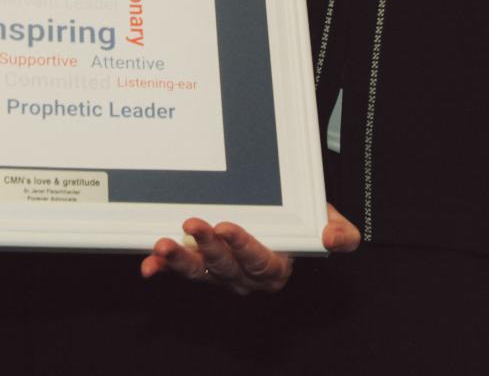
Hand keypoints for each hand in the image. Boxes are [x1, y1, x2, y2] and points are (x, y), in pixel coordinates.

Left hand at [139, 204, 358, 295]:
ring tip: (163, 246)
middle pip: (225, 266)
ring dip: (179, 260)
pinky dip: (162, 268)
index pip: (259, 261)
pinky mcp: (199, 262)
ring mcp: (219, 270)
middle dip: (208, 248)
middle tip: (194, 224)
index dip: (244, 247)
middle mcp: (244, 275)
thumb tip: (333, 238)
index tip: (228, 227)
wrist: (283, 213)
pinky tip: (149, 265)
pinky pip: (179, 269)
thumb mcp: (327, 219)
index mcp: (274, 268)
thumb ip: (340, 231)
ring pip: (198, 270)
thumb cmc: (303, 218)